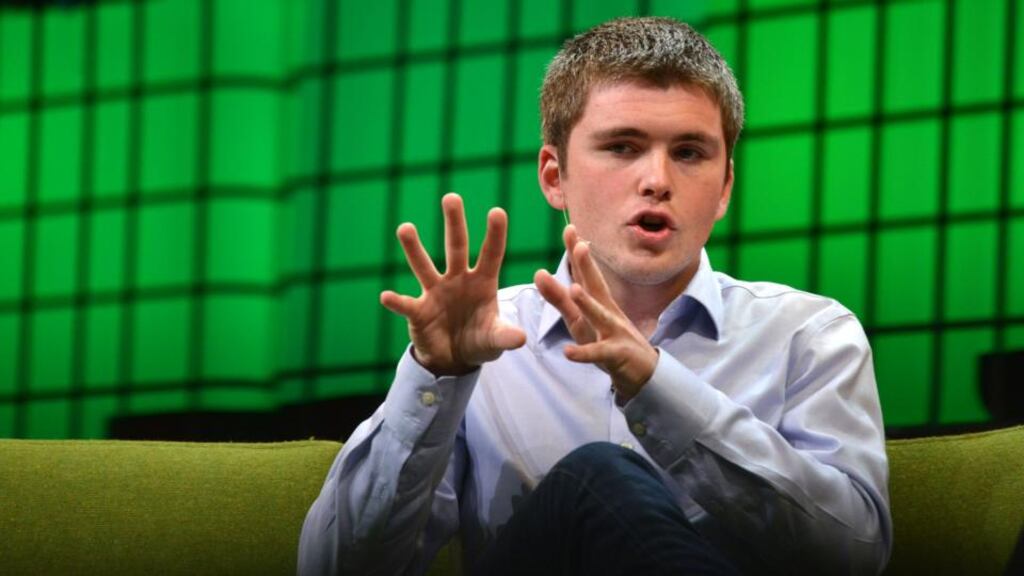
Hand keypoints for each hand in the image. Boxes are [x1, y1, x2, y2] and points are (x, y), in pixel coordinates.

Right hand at [380, 193, 526, 375]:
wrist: (455, 359)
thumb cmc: (479, 340)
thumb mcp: (495, 340)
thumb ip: (505, 336)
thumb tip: (521, 339)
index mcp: (482, 282)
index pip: (491, 254)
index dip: (494, 234)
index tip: (497, 211)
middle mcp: (458, 280)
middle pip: (456, 247)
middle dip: (455, 223)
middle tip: (451, 197)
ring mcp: (435, 292)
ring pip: (424, 266)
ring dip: (414, 248)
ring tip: (405, 227)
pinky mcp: (418, 311)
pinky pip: (406, 304)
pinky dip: (396, 302)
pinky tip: (386, 296)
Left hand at [534, 225, 657, 400]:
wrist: (643, 372)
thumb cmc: (608, 340)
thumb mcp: (580, 318)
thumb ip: (559, 298)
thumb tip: (538, 273)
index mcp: (598, 302)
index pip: (586, 273)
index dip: (578, 252)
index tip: (569, 228)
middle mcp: (607, 312)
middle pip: (596, 286)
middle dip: (587, 265)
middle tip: (579, 243)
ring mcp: (613, 332)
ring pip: (600, 316)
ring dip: (588, 303)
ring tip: (574, 290)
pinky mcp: (615, 355)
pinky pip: (598, 354)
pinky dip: (583, 353)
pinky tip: (568, 352)